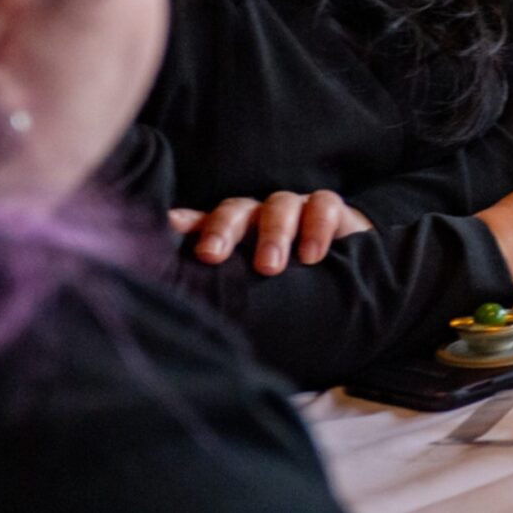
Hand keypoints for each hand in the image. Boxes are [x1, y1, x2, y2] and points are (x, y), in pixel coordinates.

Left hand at [169, 190, 371, 275]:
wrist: (344, 278)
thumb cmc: (285, 287)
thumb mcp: (247, 289)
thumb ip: (219, 289)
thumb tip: (171, 306)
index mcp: (232, 234)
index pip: (203, 223)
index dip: (187, 226)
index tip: (168, 231)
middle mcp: (259, 216)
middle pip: (235, 210)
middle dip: (222, 230)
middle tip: (211, 256)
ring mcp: (294, 208)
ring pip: (279, 206)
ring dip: (272, 234)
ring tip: (269, 268)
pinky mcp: (329, 208)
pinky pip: (322, 206)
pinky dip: (316, 228)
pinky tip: (311, 256)